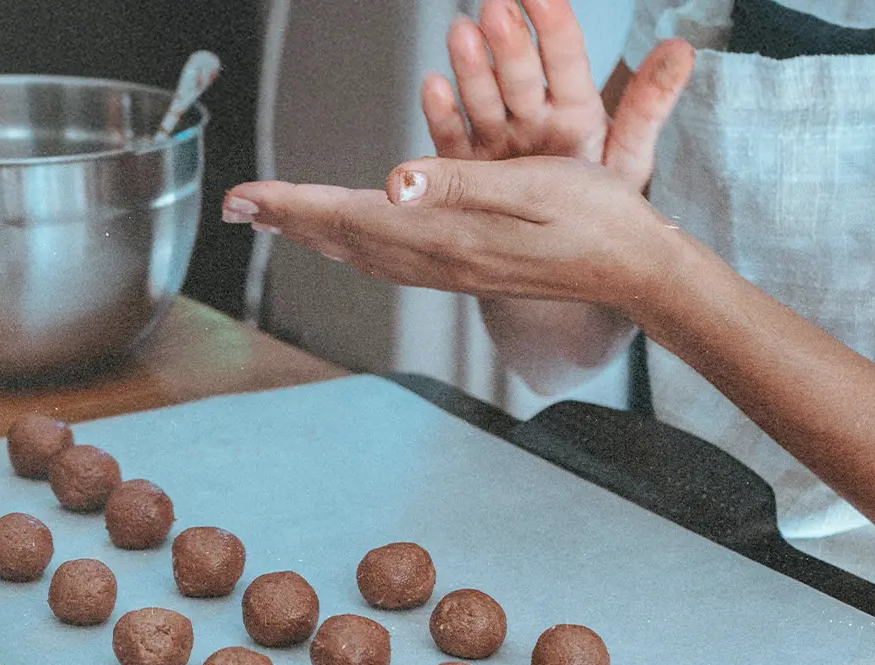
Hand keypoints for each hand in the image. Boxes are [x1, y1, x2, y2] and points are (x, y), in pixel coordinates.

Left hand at [223, 156, 671, 307]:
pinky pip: (394, 260)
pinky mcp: (471, 270)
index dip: (291, 205)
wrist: (636, 270)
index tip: (242, 196)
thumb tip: (393, 182)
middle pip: (345, 239)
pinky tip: (354, 237)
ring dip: (317, 234)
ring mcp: (456, 271)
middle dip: (288, 220)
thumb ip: (460, 183)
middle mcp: (443, 259)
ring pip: (366, 253)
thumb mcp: (533, 185)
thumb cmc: (597, 218)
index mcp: (449, 235)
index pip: (350, 216)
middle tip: (238, 205)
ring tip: (280, 219)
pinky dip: (357, 244)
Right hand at [422, 0, 694, 191]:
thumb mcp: (629, 157)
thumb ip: (648, 104)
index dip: (555, 24)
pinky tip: (434, 86)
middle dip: (510, 43)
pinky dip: (442, 113)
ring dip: (472, 67)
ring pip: (484, 98)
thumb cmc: (598, 207)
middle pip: (521, 75)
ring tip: (462, 34)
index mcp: (575, 111)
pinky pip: (453, 138)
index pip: (566, 59)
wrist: (563, 257)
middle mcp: (534, 118)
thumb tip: (681, 48)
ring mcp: (499, 140)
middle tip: (498, 10)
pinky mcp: (468, 167)